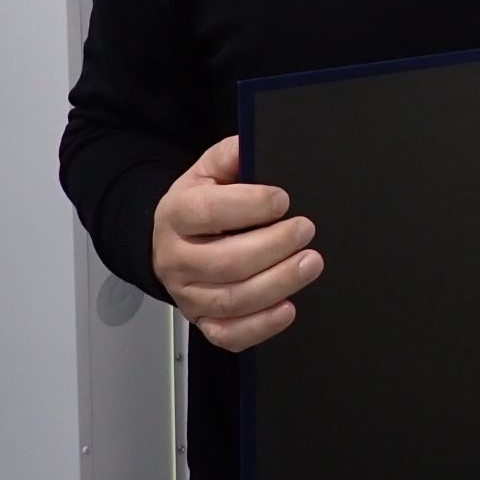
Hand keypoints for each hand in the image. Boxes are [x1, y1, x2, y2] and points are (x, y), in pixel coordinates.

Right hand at [152, 136, 323, 351]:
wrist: (170, 239)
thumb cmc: (200, 203)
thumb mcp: (208, 170)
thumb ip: (231, 155)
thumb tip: (255, 144)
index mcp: (176, 214)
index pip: (208, 212)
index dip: (249, 205)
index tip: (283, 199)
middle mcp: (177, 258)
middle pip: (226, 261)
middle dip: (273, 247)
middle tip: (306, 231)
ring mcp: (188, 294)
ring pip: (232, 299)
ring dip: (278, 283)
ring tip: (310, 263)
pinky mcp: (202, 320)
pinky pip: (228, 334)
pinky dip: (261, 325)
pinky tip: (288, 307)